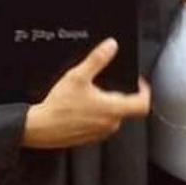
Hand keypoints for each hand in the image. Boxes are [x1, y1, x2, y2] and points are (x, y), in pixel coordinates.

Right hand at [22, 38, 149, 148]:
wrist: (40, 128)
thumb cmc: (59, 105)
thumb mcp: (78, 76)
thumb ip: (97, 59)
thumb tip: (111, 46)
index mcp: (112, 109)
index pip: (143, 104)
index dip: (145, 90)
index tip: (138, 81)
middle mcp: (110, 124)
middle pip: (128, 108)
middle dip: (121, 93)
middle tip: (109, 82)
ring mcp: (101, 133)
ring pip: (114, 116)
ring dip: (109, 104)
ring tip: (93, 93)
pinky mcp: (90, 138)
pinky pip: (102, 124)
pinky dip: (98, 114)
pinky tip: (83, 106)